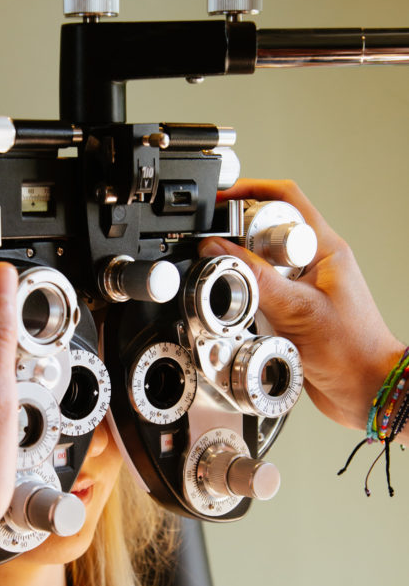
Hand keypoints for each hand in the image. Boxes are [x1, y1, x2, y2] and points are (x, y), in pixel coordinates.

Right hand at [198, 180, 405, 430]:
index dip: (250, 194)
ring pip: (260, 265)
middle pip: (265, 232)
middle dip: (239, 241)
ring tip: (234, 290)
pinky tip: (247, 316)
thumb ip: (255, 279)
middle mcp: (314, 264)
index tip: (218, 201)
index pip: (284, 200)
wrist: (367, 391)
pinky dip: (247, 302)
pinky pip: (262, 295)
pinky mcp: (294, 311)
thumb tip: (217, 251)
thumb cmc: (352, 352)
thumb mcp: (298, 310)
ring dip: (242, 276)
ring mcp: (304, 287)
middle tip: (220, 255)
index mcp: (325, 249)